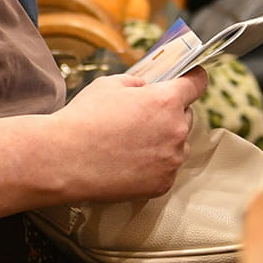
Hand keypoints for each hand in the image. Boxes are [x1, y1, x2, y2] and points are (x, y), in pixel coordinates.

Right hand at [45, 70, 207, 202]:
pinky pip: (166, 169)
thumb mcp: (109, 84)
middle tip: (142, 117)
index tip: (193, 78)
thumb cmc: (83, 119)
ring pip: (178, 145)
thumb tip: (146, 88)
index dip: (195, 78)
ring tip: (131, 143)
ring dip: (164, 141)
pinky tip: (129, 161)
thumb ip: (137, 83)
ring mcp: (171, 160)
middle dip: (170, 113)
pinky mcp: (162, 184)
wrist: (64, 159)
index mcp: (165, 101)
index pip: (197, 83)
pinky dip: (154, 165)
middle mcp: (175, 130)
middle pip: (186, 116)